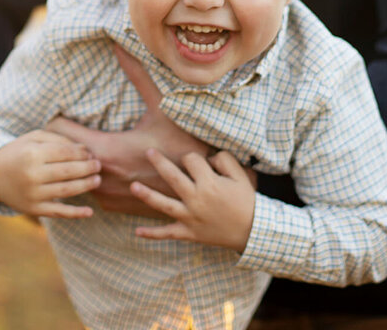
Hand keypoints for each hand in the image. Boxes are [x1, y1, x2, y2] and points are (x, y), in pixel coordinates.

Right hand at [0, 129, 101, 218]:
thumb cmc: (18, 152)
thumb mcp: (33, 138)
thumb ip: (57, 138)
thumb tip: (83, 148)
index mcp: (32, 154)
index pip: (65, 153)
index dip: (82, 152)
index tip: (91, 152)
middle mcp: (32, 175)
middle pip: (68, 172)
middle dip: (87, 168)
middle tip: (98, 165)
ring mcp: (33, 194)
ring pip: (66, 191)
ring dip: (86, 186)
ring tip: (97, 180)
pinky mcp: (33, 209)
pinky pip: (57, 212)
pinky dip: (75, 213)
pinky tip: (89, 212)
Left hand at [46, 43, 212, 216]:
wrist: (203, 185)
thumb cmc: (183, 142)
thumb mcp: (161, 107)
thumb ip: (137, 75)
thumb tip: (120, 45)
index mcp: (107, 150)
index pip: (58, 134)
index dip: (57, 121)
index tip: (62, 112)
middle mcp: (101, 177)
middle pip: (60, 156)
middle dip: (62, 141)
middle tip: (68, 127)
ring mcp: (106, 195)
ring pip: (73, 175)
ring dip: (76, 160)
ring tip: (85, 145)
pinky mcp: (113, 206)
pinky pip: (90, 189)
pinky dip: (91, 176)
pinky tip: (105, 165)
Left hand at [131, 149, 255, 251]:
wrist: (253, 231)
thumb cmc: (247, 201)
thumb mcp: (241, 175)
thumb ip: (224, 159)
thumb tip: (208, 157)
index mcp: (208, 183)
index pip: (191, 160)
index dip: (193, 158)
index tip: (197, 163)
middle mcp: (196, 199)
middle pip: (172, 176)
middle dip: (159, 162)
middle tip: (149, 152)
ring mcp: (190, 217)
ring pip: (163, 204)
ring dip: (147, 195)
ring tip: (132, 186)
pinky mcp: (189, 233)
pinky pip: (168, 233)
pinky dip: (152, 234)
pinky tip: (137, 232)